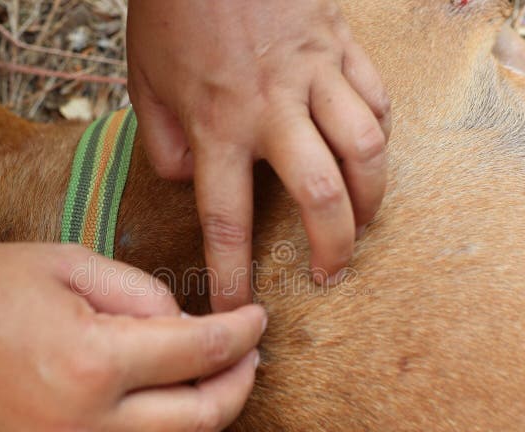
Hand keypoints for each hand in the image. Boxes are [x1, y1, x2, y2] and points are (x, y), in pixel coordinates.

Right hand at [0, 244, 265, 431]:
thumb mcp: (70, 265)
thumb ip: (142, 293)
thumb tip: (187, 324)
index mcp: (95, 359)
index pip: (199, 352)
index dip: (240, 334)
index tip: (257, 319)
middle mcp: (89, 419)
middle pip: (202, 418)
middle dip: (239, 384)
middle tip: (249, 355)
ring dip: (205, 416)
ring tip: (211, 379)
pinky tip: (164, 408)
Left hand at [127, 0, 390, 310]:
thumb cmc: (173, 9)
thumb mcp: (144, 80)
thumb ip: (162, 142)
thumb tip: (191, 183)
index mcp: (217, 123)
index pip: (226, 218)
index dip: (232, 273)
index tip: (236, 309)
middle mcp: (272, 108)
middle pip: (319, 193)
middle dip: (333, 245)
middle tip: (331, 273)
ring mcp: (315, 74)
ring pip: (366, 148)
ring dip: (372, 197)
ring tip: (364, 222)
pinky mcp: (342, 45)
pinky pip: (377, 99)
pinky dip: (380, 134)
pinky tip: (370, 153)